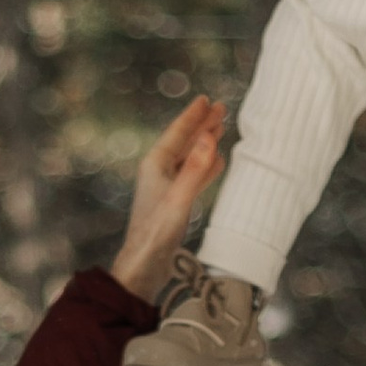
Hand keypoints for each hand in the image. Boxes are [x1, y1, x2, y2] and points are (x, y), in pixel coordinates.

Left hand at [111, 94, 226, 300]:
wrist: (144, 265)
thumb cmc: (156, 234)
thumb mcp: (179, 199)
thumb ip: (195, 170)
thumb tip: (209, 138)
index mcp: (155, 166)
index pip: (177, 134)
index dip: (192, 116)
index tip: (205, 100)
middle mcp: (159, 173)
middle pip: (184, 142)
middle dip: (201, 126)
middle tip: (220, 108)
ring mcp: (166, 187)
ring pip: (190, 158)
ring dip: (205, 144)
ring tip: (220, 129)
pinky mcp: (174, 202)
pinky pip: (193, 176)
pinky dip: (206, 166)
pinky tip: (217, 162)